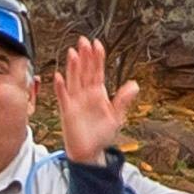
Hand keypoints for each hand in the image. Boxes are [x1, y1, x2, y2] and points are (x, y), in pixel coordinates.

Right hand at [51, 36, 129, 164]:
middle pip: (84, 71)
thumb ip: (123, 100)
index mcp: (98, 93)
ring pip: (73, 80)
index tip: (98, 44)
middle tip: (84, 41)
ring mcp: (75, 101)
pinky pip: (63, 97)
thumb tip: (135, 85)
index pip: (97, 71)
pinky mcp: (67, 111)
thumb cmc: (101, 135)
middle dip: (84, 57)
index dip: (97, 58)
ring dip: (72, 67)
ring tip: (73, 53)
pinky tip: (58, 77)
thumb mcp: (116, 116)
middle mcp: (85, 94)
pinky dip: (60, 87)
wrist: (89, 152)